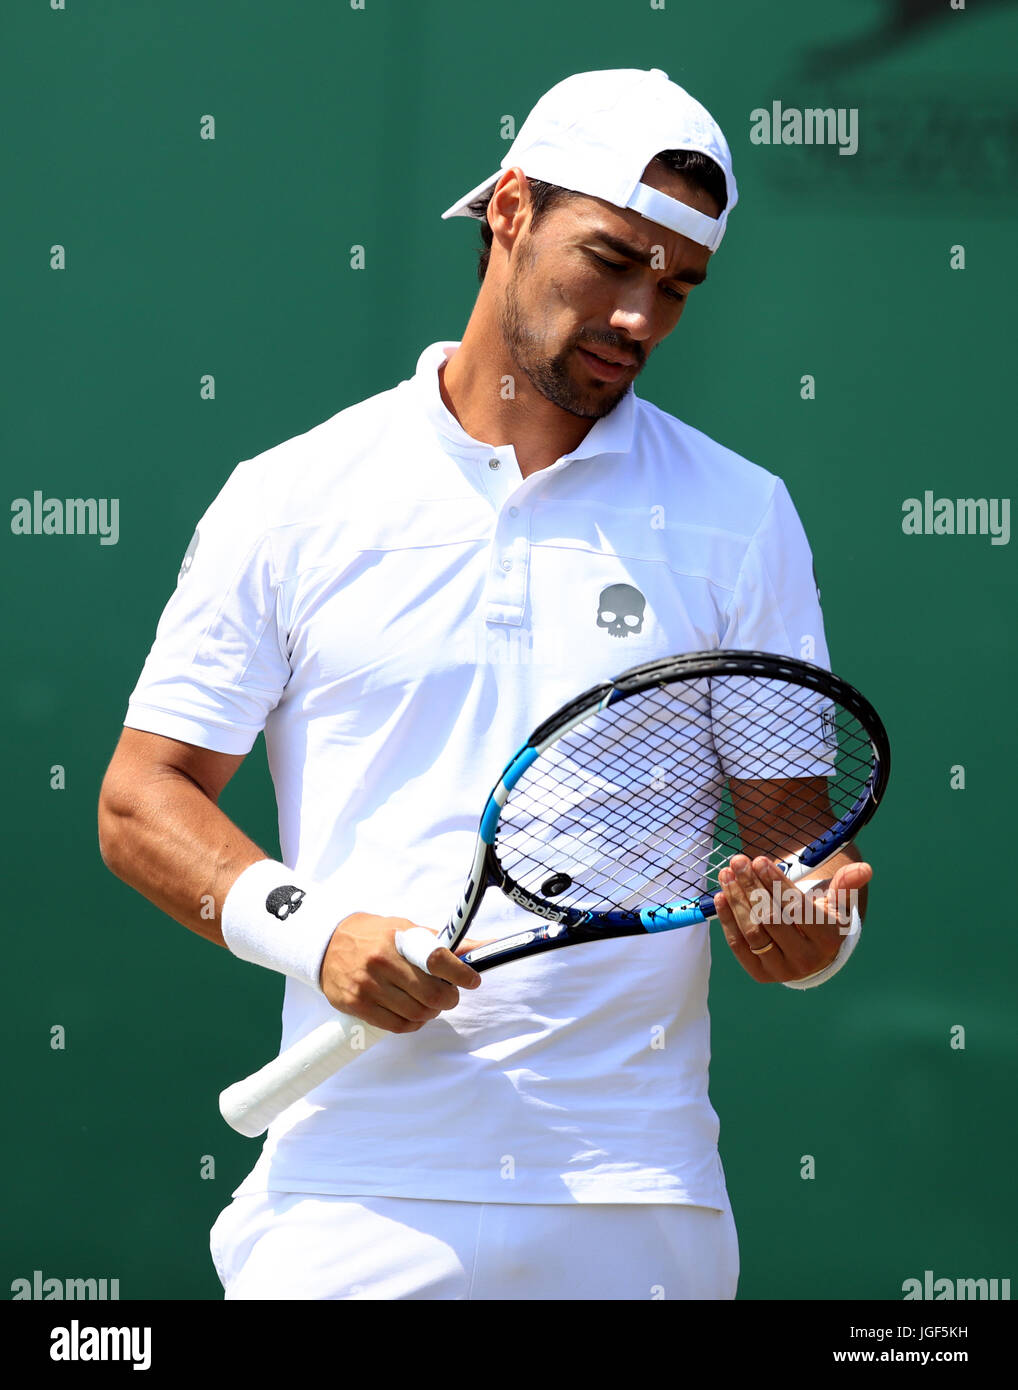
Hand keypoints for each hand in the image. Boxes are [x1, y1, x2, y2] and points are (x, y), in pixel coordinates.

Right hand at [319, 913, 482, 1030]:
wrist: (327, 943)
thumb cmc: (375, 935)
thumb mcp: (407, 929)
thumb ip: (444, 942)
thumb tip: (486, 946)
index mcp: (397, 939)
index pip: (436, 958)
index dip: (460, 973)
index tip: (473, 980)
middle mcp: (382, 962)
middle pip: (431, 995)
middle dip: (448, 998)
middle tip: (448, 994)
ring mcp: (367, 985)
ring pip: (416, 1014)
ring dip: (431, 1013)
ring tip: (427, 1002)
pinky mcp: (356, 1005)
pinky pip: (396, 1026)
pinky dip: (412, 1024)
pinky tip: (412, 1013)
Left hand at [713, 854, 872, 982]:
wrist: (812, 954)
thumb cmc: (822, 919)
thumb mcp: (837, 903)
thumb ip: (846, 885)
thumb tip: (864, 869)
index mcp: (828, 938)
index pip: (797, 908)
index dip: (776, 884)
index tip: (759, 860)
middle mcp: (806, 959)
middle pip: (772, 919)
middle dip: (752, 887)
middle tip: (738, 861)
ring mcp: (782, 970)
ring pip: (754, 932)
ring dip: (737, 900)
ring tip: (726, 874)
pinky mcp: (761, 974)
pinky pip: (739, 946)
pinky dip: (728, 920)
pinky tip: (720, 896)